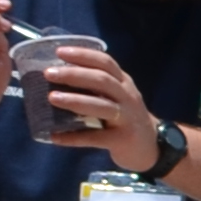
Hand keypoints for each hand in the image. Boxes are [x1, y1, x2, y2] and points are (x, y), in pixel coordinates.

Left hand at [29, 39, 155, 170]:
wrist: (151, 148)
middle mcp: (128, 97)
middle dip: (74, 74)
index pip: (105, 62)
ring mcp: (127, 119)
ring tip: (51, 98)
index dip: (83, 55)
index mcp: (124, 83)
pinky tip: (55, 136)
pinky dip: (74, 137)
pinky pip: (95, 138)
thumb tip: (58, 76)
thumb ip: (97, 86)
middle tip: (49, 74)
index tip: (59, 52)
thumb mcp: (118, 96)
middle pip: (103, 80)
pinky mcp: (122, 140)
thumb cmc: (126, 118)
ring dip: (75, 101)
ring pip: (101, 106)